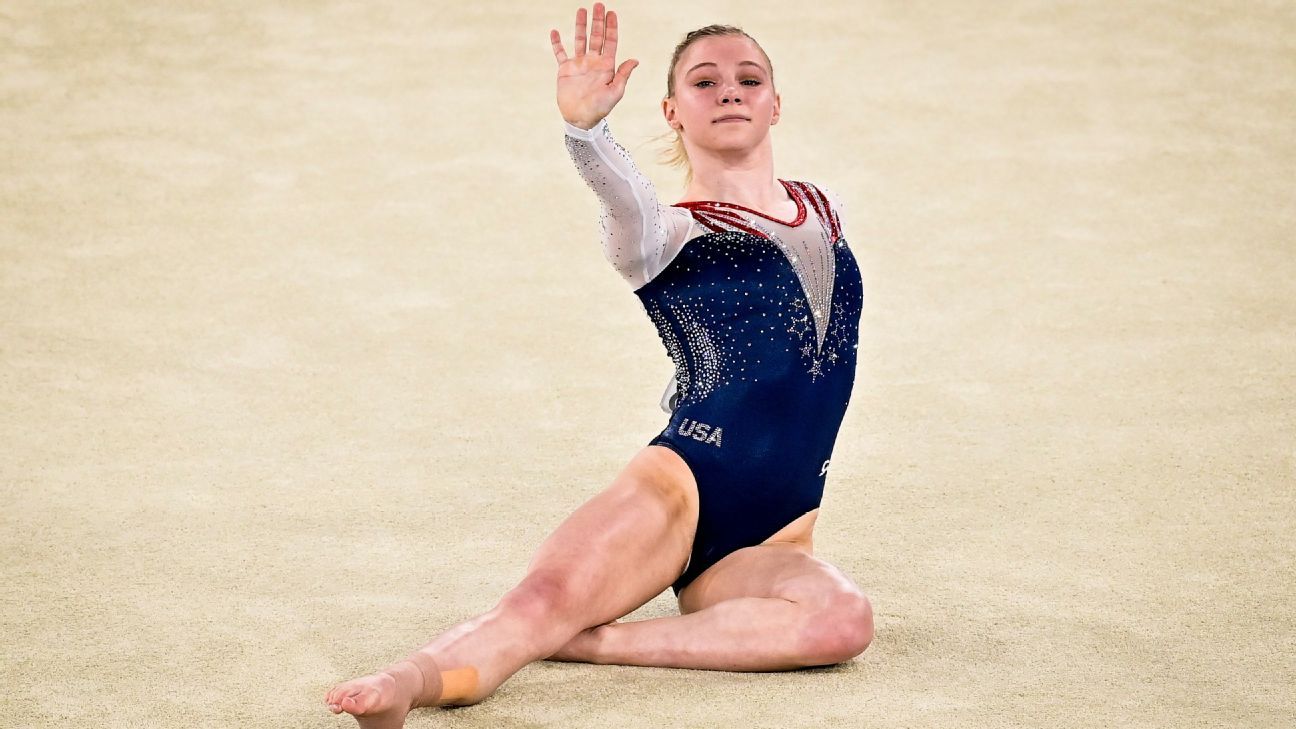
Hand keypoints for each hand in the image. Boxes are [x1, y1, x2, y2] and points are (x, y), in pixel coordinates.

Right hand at [550, 3, 638, 128]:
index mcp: (606, 66)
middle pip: (596, 36)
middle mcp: (593, 62)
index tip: (612, 13)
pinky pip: (560, 53)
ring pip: (580, 40)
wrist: (581, 119)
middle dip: (598, 21)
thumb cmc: (600, 108)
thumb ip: (623, 75)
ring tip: (581, 10)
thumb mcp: (615, 92)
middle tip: (599, 5)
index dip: (612, 27)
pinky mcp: (565, 70)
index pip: (610, 42)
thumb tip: (635, 59)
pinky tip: (555, 31)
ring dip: (581, 26)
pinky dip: (557, 43)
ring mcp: (579, 64)